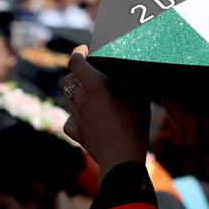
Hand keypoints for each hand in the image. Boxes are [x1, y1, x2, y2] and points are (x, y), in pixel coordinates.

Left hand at [62, 46, 149, 180]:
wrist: (123, 158)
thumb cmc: (134, 123)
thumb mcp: (140, 94)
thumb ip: (135, 75)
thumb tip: (139, 62)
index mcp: (95, 85)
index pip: (75, 61)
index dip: (78, 52)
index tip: (84, 50)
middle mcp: (81, 98)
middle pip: (67, 79)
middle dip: (76, 73)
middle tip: (89, 74)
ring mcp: (76, 116)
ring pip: (68, 98)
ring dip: (77, 93)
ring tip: (92, 96)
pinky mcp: (76, 132)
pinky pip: (70, 120)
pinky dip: (75, 116)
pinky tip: (86, 118)